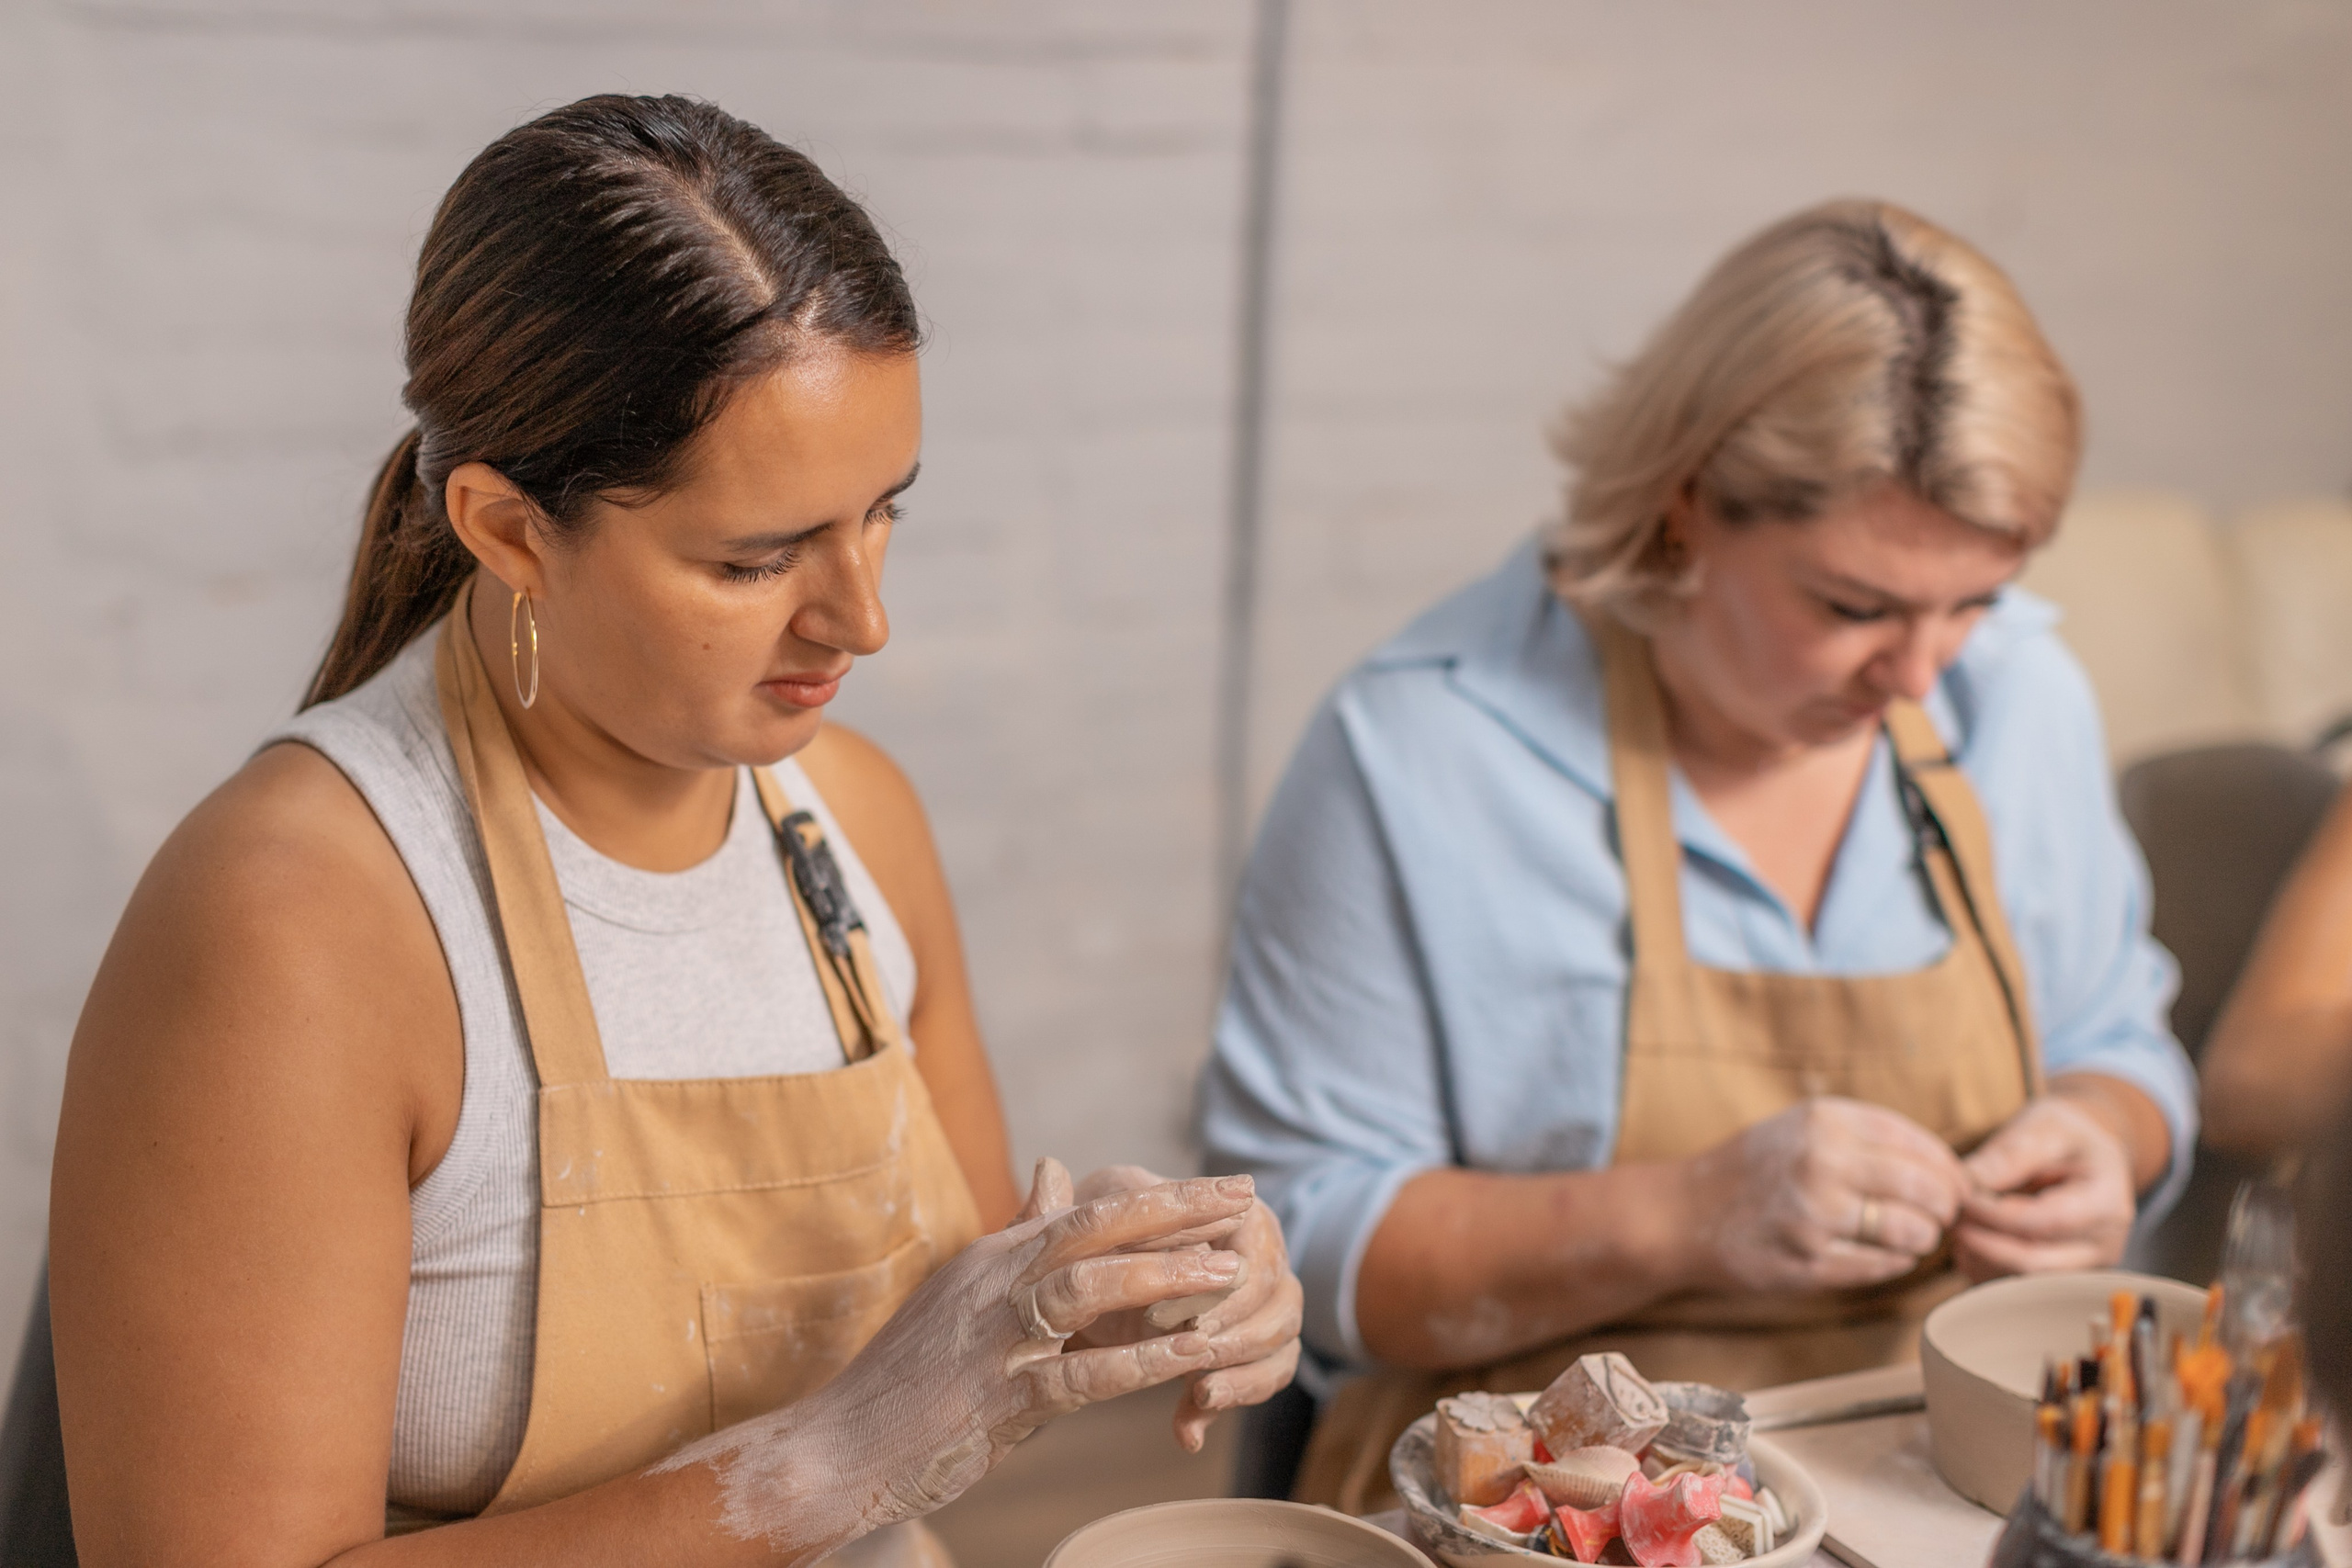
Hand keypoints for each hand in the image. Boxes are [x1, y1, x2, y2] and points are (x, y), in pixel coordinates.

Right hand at [660, 1162, 1257, 1552]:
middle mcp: (992, 1284)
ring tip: (1230, 1268)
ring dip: (1166, 1277)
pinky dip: (1144, 1365)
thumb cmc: (910, 1374)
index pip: (1087, 1210)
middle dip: (1177, 1210)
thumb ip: (1017, 1237)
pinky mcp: (998, 1401)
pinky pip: (1082, 1375)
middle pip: (1095, 1228)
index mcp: (991, 1258)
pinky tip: (1195, 1359)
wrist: (840, 1445)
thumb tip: (1054, 1172)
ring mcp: (994, 1340)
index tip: (1223, 1185)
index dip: (1160, 1196)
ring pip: (1089, 1287)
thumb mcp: (963, 1292)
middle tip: (1246, 1197)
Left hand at [1062, 1163, 1304, 1450]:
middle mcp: (1258, 1250)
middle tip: (1197, 1355)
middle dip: (1239, 1330)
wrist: (1095, 1287)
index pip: (1254, 1235)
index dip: (1223, 1277)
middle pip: (1279, 1292)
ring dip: (1245, 1368)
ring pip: (1283, 1335)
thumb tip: (1045, 1167)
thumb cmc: (1093, 1244)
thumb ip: (1064, 1205)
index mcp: (1226, 1209)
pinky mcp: (1253, 1344)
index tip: (1173, 1312)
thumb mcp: (1079, 1226)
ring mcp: (1263, 1300)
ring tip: (1199, 1394)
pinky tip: (1190, 1425)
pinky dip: (1239, 1395)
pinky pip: (1273, 1370)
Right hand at [1678, 1097, 1969, 1293]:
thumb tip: (1948, 1167)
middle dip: (1945, 1207)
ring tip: (1912, 1235)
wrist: (1682, 1213)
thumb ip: (1868, 1135)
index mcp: (1825, 1121)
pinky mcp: (1808, 1263)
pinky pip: (1883, 1267)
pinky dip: (1895, 1262)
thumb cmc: (1754, 1168)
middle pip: (1927, 1191)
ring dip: (1922, 1238)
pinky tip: (1885, 1254)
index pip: (1922, 1146)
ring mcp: (1814, 1217)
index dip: (1952, 1171)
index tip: (1958, 1186)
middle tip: (1940, 1215)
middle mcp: (1822, 1163)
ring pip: (1912, 1233)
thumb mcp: (1803, 1125)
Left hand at [1953, 1095, 2134, 1278]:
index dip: (1996, 1214)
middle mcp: (2104, 1245)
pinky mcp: (2061, 1276)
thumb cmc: (2067, 1135)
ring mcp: (2084, 1267)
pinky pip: (2016, 1285)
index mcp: (2108, 1204)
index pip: (2046, 1222)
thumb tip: (1967, 1181)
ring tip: (1957, 1224)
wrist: (2088, 1154)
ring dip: (1980, 1257)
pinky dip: (1985, 1267)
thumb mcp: (2045, 1126)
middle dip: (1983, 1241)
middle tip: (1949, 1215)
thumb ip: (2010, 1153)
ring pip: (2022, 1281)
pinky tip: (1968, 1240)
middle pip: (2035, 1262)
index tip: (1961, 1197)